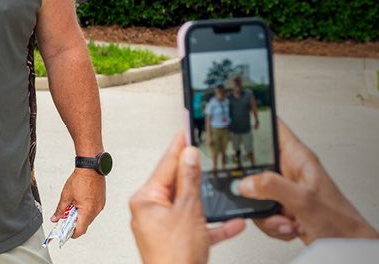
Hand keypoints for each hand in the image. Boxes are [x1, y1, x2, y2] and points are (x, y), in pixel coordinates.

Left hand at [51, 168, 105, 237]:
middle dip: (75, 223)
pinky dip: (86, 210)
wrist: (90, 167)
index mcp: (87, 211)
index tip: (66, 232)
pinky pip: (94, 210)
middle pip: (85, 224)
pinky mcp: (102, 201)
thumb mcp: (66, 196)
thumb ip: (60, 210)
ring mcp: (100, 205)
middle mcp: (96, 210)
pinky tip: (80, 202)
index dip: (72, 233)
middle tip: (67, 217)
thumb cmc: (80, 179)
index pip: (80, 230)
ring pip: (89, 217)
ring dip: (81, 216)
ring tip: (73, 206)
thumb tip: (55, 218)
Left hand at [130, 132, 244, 263]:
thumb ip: (190, 180)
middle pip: (177, 183)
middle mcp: (150, 211)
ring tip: (218, 185)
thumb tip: (190, 154)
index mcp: (146, 199)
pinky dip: (213, 225)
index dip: (180, 144)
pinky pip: (197, 226)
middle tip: (205, 150)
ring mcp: (162, 227)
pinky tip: (232, 223)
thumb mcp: (188, 210)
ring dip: (207, 200)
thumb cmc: (174, 257)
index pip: (166, 164)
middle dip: (195, 172)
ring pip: (188, 204)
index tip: (186, 127)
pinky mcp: (176, 241)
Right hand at [237, 121, 378, 243]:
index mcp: (298, 157)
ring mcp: (286, 189)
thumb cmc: (339, 219)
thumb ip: (272, 186)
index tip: (237, 130)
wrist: (346, 245)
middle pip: (256, 166)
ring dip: (266, 212)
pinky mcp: (283, 207)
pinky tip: (288, 225)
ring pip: (256, 192)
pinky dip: (272, 223)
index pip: (274, 127)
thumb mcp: (303, 200)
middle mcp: (290, 170)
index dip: (256, 122)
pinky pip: (263, 211)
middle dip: (255, 187)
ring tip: (284, 218)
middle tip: (265, 198)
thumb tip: (246, 182)